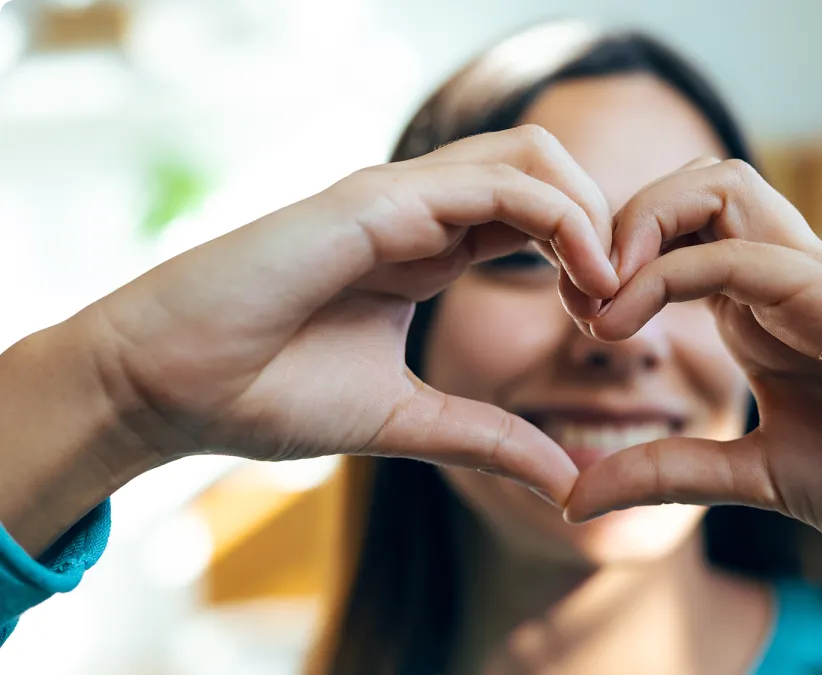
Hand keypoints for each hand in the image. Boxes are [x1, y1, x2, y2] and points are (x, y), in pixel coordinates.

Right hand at [76, 125, 615, 503]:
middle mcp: (422, 210)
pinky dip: (558, 219)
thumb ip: (489, 439)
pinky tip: (581, 279)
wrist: (166, 388)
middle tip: (625, 302)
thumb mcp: (407, 422)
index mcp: (431, 249)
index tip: (611, 325)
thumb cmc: (265, 393)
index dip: (593, 257)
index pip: (541, 216)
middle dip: (608, 225)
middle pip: (551, 171)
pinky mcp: (375, 201)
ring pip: (535, 157)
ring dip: (595, 216)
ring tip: (610, 291)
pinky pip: (495, 182)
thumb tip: (569, 482)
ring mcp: (399, 197)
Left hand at [566, 158, 821, 630]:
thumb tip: (574, 498)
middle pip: (699, 182)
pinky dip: (675, 270)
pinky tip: (631, 319)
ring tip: (602, 304)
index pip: (684, 226)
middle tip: (582, 295)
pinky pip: (749, 255)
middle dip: (622, 219)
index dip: (617, 255)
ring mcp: (820, 285)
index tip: (581, 318)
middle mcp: (790, 280)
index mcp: (767, 310)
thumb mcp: (753, 477)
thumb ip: (669, 472)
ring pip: (723, 187)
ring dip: (643, 226)